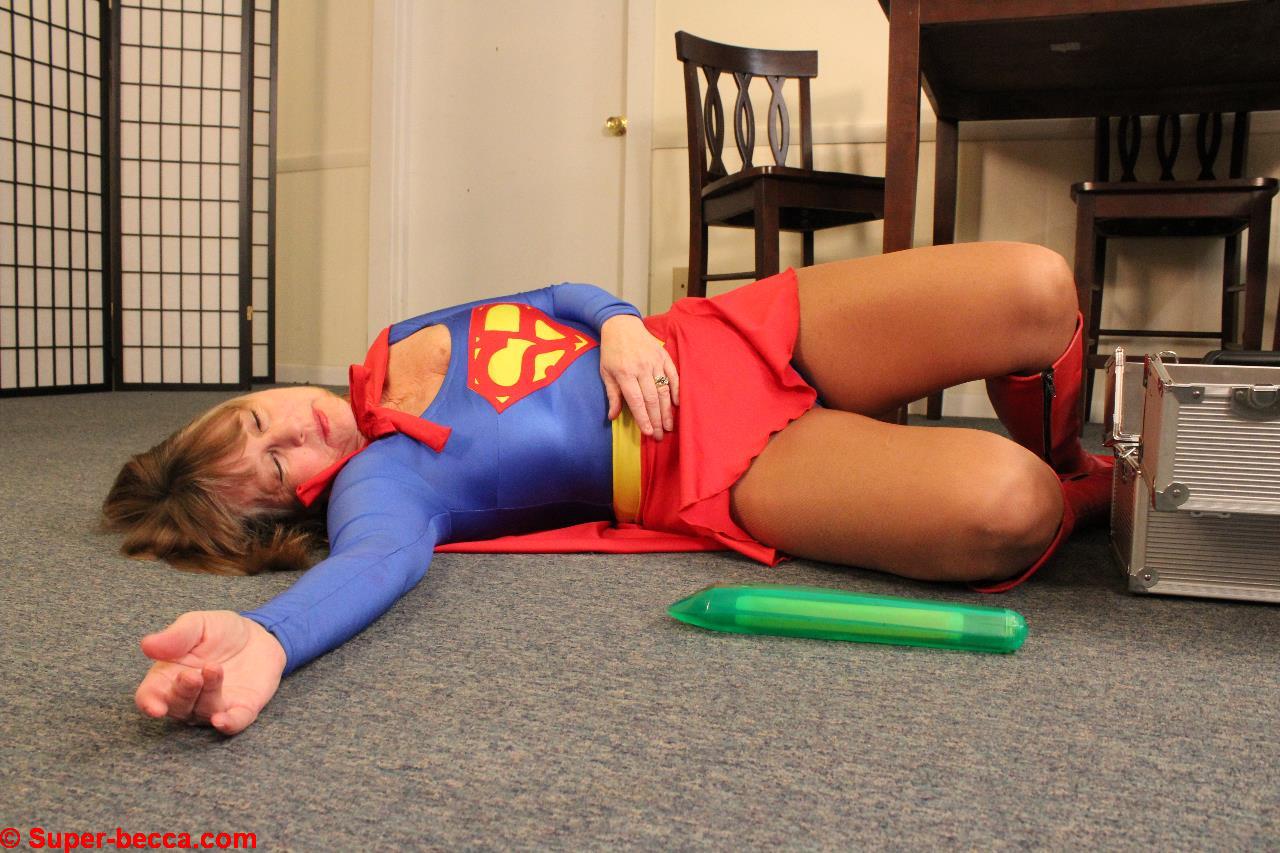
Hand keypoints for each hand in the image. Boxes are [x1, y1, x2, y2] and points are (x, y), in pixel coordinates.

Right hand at [135, 610, 286, 735]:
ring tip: (214, 668)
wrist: (257, 634)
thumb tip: (147, 645)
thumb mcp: (197, 625)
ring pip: (204, 712)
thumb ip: (175, 635)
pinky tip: (222, 721)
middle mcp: (188, 698)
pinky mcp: (242, 708)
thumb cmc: (218, 631)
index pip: (150, 696)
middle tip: (191, 675)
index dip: (150, 703)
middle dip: (183, 693)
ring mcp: (214, 705)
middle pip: (177, 706)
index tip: (155, 707)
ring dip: (207, 694)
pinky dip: (228, 724)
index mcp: (167, 677)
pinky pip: (235, 722)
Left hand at [599, 314, 679, 440]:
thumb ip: (612, 394)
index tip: (648, 433)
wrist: (622, 325)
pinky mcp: (663, 356)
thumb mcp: (605, 372)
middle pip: (652, 399)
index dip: (643, 418)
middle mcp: (641, 368)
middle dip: (657, 419)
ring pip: (664, 390)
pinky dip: (676, 390)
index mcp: (624, 373)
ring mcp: (654, 362)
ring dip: (667, 410)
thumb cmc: (611, 351)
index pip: (636, 401)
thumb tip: (612, 416)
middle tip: (660, 435)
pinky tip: (677, 404)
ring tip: (669, 426)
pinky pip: (673, 376)